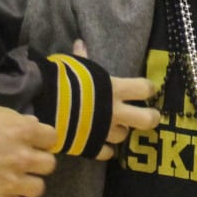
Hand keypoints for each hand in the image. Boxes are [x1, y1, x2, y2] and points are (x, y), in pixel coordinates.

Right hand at [0, 99, 57, 196]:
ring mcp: (9, 182)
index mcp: (19, 130)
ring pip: (38, 188)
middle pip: (49, 165)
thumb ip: (7, 117)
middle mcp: (20, 156)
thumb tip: (30, 122)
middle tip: (20, 163)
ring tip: (9, 182)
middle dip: (37, 163)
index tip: (32, 143)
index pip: (51, 138)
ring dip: (26, 185)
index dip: (42, 141)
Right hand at [72, 40, 158, 159]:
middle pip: (147, 119)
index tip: (147, 89)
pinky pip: (106, 153)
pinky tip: (101, 144)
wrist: (44, 104)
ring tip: (114, 127)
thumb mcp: (75, 65)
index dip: (148, 88)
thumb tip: (80, 43)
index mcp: (114, 89)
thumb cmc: (62, 80)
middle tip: (151, 116)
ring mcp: (105, 131)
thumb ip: (82, 57)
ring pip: (123, 136)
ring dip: (120, 131)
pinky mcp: (92, 146)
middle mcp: (115, 111)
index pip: (144, 88)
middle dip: (152, 118)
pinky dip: (105, 149)